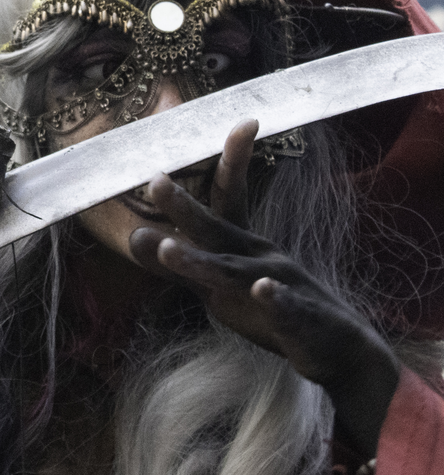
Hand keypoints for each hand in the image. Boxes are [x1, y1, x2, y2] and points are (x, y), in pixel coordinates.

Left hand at [127, 120, 399, 458]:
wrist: (341, 352)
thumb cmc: (273, 311)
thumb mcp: (222, 287)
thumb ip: (180, 264)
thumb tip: (134, 236)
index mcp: (243, 245)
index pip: (226, 199)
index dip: (223, 163)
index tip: (226, 122)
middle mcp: (261, 257)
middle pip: (217, 230)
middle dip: (185, 208)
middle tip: (154, 181)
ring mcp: (283, 285)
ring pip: (236, 271)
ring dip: (201, 260)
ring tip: (168, 248)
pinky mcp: (301, 319)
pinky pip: (286, 308)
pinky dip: (275, 299)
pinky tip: (263, 289)